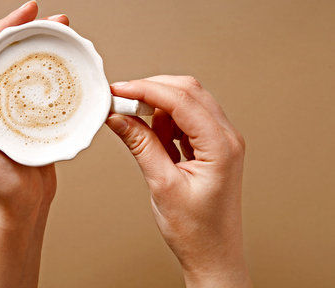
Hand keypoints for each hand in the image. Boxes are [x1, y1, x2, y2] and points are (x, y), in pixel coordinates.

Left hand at [0, 1, 68, 287]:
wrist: (19, 207)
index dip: (5, 26)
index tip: (28, 11)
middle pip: (12, 54)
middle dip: (32, 31)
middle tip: (57, 19)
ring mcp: (17, 107)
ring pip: (31, 68)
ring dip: (47, 48)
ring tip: (68, 35)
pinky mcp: (36, 119)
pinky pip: (46, 90)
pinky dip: (57, 74)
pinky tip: (71, 66)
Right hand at [106, 76, 251, 287]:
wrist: (213, 255)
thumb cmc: (197, 230)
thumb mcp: (162, 185)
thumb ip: (141, 145)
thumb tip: (119, 117)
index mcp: (221, 146)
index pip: (181, 100)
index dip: (145, 90)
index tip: (118, 91)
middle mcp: (226, 137)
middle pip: (187, 92)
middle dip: (151, 92)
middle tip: (121, 103)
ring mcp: (220, 141)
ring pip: (186, 103)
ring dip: (157, 109)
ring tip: (137, 131)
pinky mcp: (211, 147)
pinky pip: (185, 120)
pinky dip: (164, 122)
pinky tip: (152, 138)